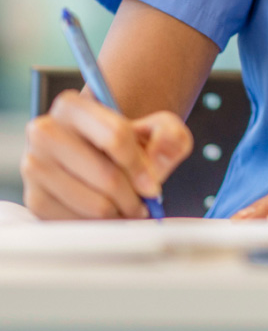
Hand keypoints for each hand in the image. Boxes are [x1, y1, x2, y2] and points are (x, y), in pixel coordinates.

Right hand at [21, 90, 192, 218]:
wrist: (96, 156)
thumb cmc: (126, 142)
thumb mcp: (156, 127)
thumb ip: (170, 132)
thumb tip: (163, 145)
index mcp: (71, 106)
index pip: (116, 136)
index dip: (141, 165)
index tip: (153, 184)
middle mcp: (44, 132)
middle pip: (106, 175)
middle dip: (133, 194)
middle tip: (143, 202)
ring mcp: (34, 167)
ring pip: (94, 203)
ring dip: (119, 211)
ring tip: (127, 207)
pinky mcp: (33, 199)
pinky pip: (76, 222)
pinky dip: (98, 224)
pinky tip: (106, 213)